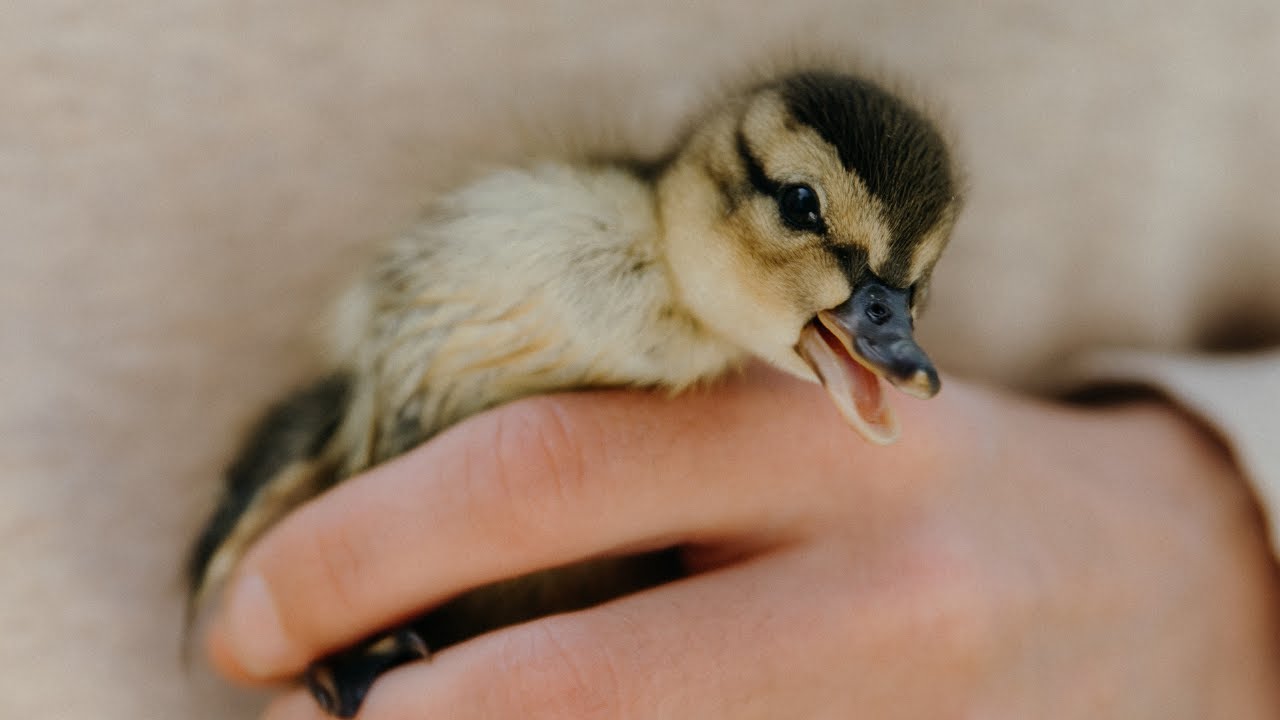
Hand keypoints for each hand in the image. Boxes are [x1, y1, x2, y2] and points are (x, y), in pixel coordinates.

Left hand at [206, 367, 1279, 718]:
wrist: (1155, 580)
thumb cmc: (930, 477)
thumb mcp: (796, 414)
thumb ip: (636, 460)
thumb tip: (401, 565)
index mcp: (820, 434)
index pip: (542, 474)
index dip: (357, 550)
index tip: (246, 610)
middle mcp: (877, 585)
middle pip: (567, 685)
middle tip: (285, 715)